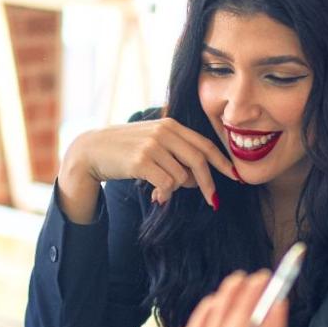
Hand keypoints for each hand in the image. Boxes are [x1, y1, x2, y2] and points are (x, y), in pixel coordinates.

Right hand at [56, 115, 235, 218]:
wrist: (91, 150)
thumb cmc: (124, 150)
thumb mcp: (152, 142)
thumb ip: (175, 152)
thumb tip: (197, 179)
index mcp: (171, 125)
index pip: (204, 144)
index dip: (222, 162)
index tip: (235, 176)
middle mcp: (164, 132)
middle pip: (199, 161)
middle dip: (209, 184)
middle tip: (214, 201)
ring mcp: (153, 145)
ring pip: (181, 177)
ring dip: (175, 190)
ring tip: (161, 192)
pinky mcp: (142, 161)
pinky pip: (167, 184)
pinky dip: (165, 195)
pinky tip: (155, 196)